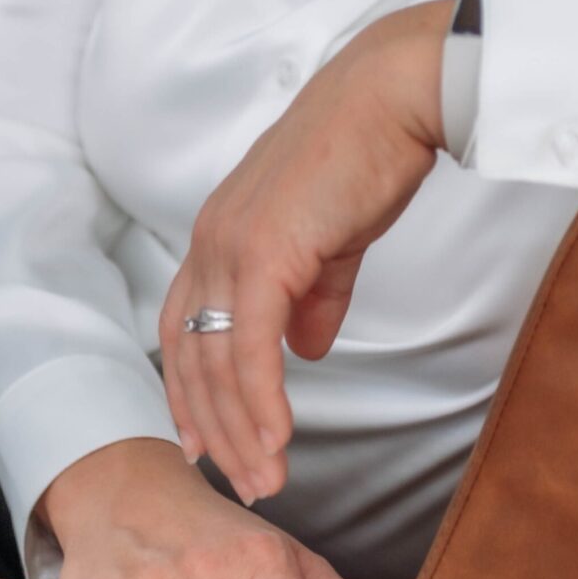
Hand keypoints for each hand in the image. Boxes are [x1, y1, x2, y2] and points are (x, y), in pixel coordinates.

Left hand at [158, 0, 454, 505]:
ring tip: (265, 478)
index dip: (191, 390)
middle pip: (190, 356)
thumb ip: (315, 293)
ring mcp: (229, 246)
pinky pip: (251, 350)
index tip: (206, 441)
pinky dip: (261, 403)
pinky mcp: (263, 255)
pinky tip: (279, 441)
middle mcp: (210, 241)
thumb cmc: (371, 152)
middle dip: (214, 428)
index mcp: (220, 232)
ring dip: (239, 430)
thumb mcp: (335, 235)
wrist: (393, 97)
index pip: (185, 326)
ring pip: (216, 363)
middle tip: (241, 481)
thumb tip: (306, 349)